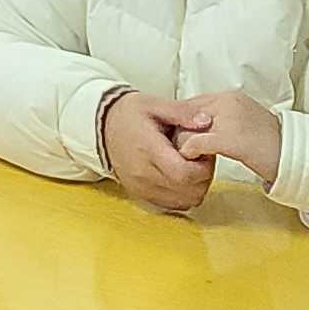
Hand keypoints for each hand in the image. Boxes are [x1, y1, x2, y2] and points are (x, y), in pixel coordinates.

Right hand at [97, 90, 218, 214]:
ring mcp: (141, 187)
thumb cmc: (129, 115)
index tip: (203, 153)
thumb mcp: (155, 104)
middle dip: (203, 177)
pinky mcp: (140, 194)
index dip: (203, 167)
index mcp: (148, 150)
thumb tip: (206, 121)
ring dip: (195, 188)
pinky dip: (183, 195)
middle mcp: (143, 174)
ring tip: (190, 167)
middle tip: (200, 158)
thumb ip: (182, 112)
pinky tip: (180, 177)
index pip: (184, 174)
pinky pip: (172, 205)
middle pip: (188, 191)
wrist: (103, 126)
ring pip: (184, 201)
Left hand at [169, 90, 284, 184]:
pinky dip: (190, 152)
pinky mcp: (230, 139)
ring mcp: (229, 119)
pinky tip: (193, 160)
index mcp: (229, 96)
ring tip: (190, 157)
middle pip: (185, 115)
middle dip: (180, 133)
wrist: (294, 154)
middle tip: (182, 150)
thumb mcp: (241, 120)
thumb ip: (218, 117)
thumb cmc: (268, 143)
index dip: (180, 122)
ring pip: (187, 129)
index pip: (191, 104)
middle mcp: (227, 102)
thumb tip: (190, 125)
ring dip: (183, 145)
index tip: (179, 137)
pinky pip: (196, 143)